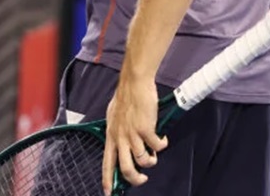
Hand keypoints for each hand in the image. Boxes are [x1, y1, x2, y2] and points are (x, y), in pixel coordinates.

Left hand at [102, 77, 165, 194]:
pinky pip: (157, 147)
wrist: (134, 83)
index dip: (108, 180)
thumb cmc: (125, 98)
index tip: (109, 192)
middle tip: (143, 178)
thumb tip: (121, 144)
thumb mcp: (114, 118)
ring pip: (144, 161)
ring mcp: (133, 134)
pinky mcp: (146, 129)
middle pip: (126, 168)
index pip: (107, 163)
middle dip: (136, 179)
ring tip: (154, 152)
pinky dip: (162, 145)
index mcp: (111, 135)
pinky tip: (162, 139)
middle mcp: (120, 137)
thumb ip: (117, 132)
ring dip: (152, 160)